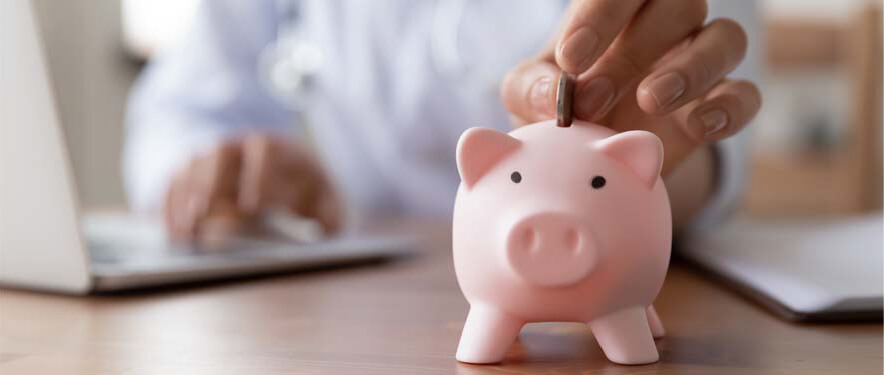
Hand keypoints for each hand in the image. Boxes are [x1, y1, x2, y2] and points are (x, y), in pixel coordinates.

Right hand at [164, 134, 341, 241]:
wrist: (291, 180)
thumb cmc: (311, 196)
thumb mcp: (329, 203)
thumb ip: (330, 214)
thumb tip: (323, 226)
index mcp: (282, 148)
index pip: (266, 148)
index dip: (258, 174)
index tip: (252, 206)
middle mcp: (244, 144)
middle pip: (220, 153)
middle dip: (211, 183)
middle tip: (204, 215)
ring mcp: (217, 155)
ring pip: (193, 165)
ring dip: (185, 197)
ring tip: (183, 232)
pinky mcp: (196, 172)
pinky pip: (175, 180)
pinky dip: (170, 204)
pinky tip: (171, 232)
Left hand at [501, 0, 760, 174]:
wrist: (593, 157)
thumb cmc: (561, 107)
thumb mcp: (529, 97)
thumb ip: (532, 88)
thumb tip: (552, 95)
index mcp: (616, 10)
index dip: (601, 14)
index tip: (570, 59)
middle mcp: (665, 26)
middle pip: (679, 4)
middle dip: (634, 50)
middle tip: (593, 98)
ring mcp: (699, 63)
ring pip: (726, 38)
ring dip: (690, 69)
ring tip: (650, 102)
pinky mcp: (721, 106)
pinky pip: (747, 95)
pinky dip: (730, 108)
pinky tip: (700, 126)